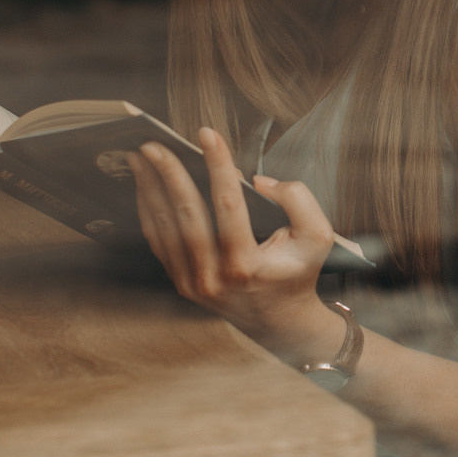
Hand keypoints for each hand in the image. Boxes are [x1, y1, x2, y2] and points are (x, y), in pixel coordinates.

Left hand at [129, 127, 343, 364]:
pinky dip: (148, 211)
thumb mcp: (317, 237)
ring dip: (150, 189)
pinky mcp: (180, 283)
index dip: (217, 166)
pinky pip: (158, 242)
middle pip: (186, 216)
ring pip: (165, 228)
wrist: (278, 321)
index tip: (207, 135)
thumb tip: (259, 182)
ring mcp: (193, 283)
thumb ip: (299, 200)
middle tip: (153, 144)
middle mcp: (215, 277)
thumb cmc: (296, 273)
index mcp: (247, 264)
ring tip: (140, 158)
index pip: (229, 206)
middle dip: (168, 175)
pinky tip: (144, 186)